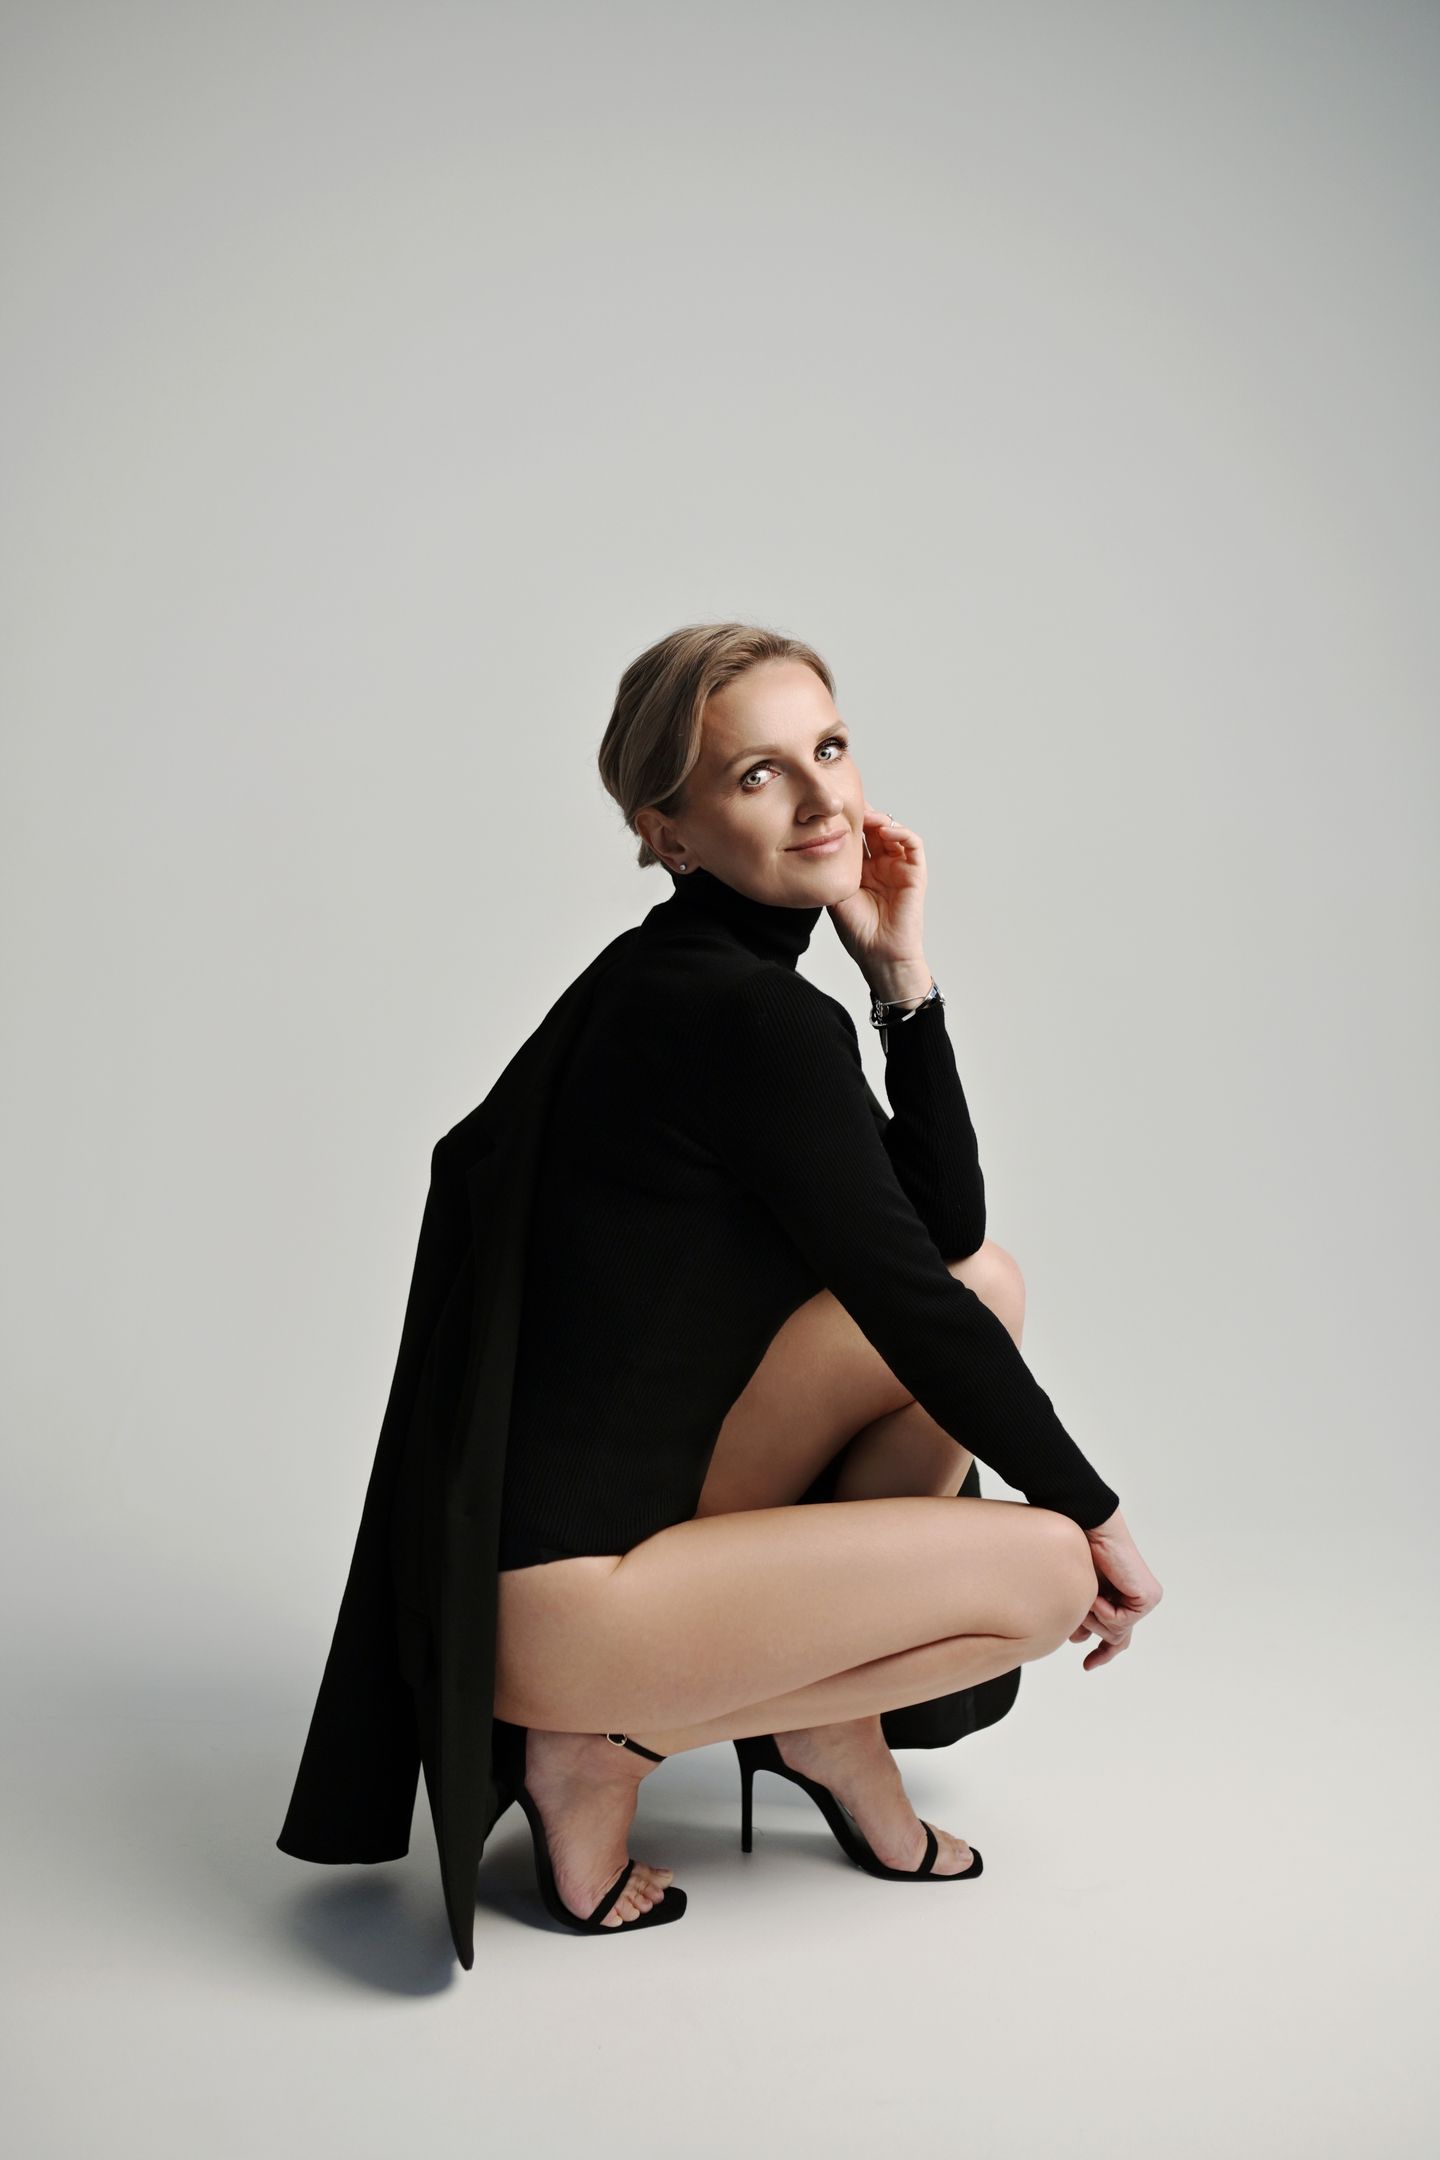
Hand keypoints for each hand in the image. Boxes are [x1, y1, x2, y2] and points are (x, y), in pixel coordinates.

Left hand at [827, 803, 930, 990]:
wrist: (879, 955)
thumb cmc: (858, 932)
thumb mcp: (835, 894)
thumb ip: (832, 869)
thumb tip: (817, 842)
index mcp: (861, 870)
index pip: (857, 837)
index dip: (848, 822)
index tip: (832, 812)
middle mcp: (881, 865)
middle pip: (874, 828)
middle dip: (863, 815)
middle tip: (850, 807)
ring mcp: (899, 867)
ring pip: (894, 831)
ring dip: (881, 820)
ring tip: (867, 818)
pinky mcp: (915, 873)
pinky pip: (913, 845)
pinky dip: (902, 833)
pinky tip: (886, 832)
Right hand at [1070, 1510, 1163, 1671]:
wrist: (1091, 1530)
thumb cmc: (1082, 1552)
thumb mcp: (1084, 1593)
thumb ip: (1087, 1616)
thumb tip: (1078, 1639)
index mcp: (1124, 1598)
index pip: (1119, 1634)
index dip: (1104, 1652)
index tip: (1088, 1665)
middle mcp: (1140, 1600)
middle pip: (1119, 1638)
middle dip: (1100, 1643)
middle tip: (1088, 1662)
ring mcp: (1146, 1600)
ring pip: (1116, 1632)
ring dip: (1094, 1617)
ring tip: (1089, 1595)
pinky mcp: (1148, 1598)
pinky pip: (1120, 1621)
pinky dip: (1103, 1609)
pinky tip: (1099, 1593)